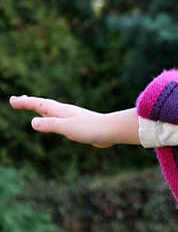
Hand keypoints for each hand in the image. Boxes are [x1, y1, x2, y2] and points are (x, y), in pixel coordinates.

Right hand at [8, 95, 138, 146]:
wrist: (111, 131)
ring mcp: (72, 117)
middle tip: (17, 100)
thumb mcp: (66, 128)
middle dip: (29, 103)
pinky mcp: (78, 124)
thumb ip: (50, 125)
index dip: (24, 103)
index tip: (12, 100)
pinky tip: (55, 122)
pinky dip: (52, 117)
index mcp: (59, 111)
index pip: (38, 104)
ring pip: (52, 111)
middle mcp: (64, 111)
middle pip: (43, 105)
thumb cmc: (90, 128)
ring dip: (40, 108)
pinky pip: (60, 119)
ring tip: (34, 108)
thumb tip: (33, 122)